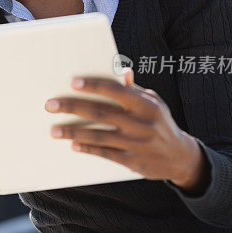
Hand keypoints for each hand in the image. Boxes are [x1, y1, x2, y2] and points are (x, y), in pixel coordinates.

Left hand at [45, 70, 208, 188]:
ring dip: (73, 132)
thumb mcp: (153, 102)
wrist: (180, 157)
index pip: (116, 90)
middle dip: (72, 108)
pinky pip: (105, 153)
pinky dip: (88, 149)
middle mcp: (142, 123)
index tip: (72, 83)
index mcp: (146, 104)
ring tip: (54, 130)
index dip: (93, 86)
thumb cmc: (160, 123)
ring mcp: (137, 144)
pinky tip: (73, 145)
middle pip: (100, 113)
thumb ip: (133, 90)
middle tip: (51, 105)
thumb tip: (121, 70)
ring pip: (99, 136)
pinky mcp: (133, 162)